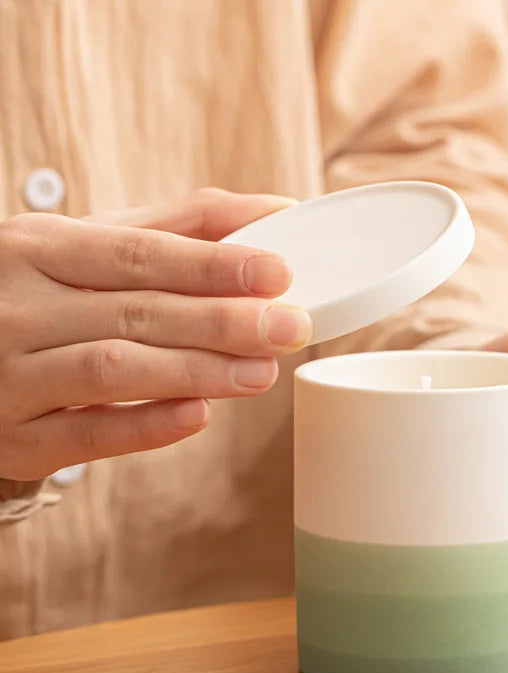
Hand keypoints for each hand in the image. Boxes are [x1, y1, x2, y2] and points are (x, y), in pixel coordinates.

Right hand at [0, 188, 311, 480]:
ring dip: (195, 372)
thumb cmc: (41, 291)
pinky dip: (145, 426)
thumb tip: (276, 208)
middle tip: (289, 328)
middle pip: (135, 312)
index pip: (138, 255)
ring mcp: (9, 375)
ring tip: (261, 372)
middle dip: (221, 321)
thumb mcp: (91, 246)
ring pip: (113, 370)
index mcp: (39, 248)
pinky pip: (86, 435)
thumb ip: (180, 228)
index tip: (277, 273)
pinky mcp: (15, 438)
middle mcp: (18, 308)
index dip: (211, 265)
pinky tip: (199, 415)